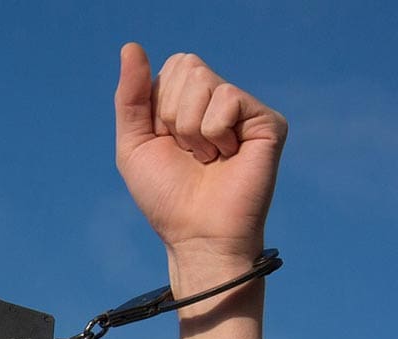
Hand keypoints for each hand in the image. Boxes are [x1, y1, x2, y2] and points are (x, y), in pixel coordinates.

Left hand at [114, 43, 286, 284]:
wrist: (195, 233)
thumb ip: (130, 96)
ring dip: (191, 128)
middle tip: (188, 151)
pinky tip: (226, 156)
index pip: (170, 68)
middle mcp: (219, 100)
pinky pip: (227, 98)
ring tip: (206, 157)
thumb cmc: (166, 196)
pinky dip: (213, 133)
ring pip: (203, 81)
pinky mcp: (267, 122)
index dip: (157, 108)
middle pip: (186, 66)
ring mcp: (244, 110)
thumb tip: (131, 46)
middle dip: (172, 114)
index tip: (166, 142)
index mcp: (189, 101)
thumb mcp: (133, 144)